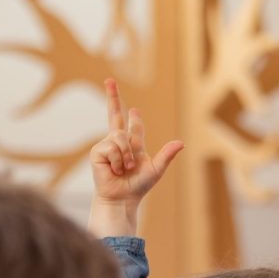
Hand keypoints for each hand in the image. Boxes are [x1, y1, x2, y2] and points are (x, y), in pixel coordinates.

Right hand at [88, 79, 182, 235]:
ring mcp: (106, 145)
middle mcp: (118, 142)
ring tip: (126, 168)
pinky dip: (118, 159)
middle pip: (115, 115)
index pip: (133, 126)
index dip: (133, 118)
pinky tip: (115, 169)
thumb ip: (167, 155)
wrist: (123, 197)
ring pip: (120, 137)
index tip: (133, 110)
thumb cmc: (138, 186)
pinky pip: (112, 147)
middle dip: (112, 96)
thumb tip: (181, 143)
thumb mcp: (156, 169)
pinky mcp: (97, 152)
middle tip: (109, 80)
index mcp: (133, 145)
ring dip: (127, 156)